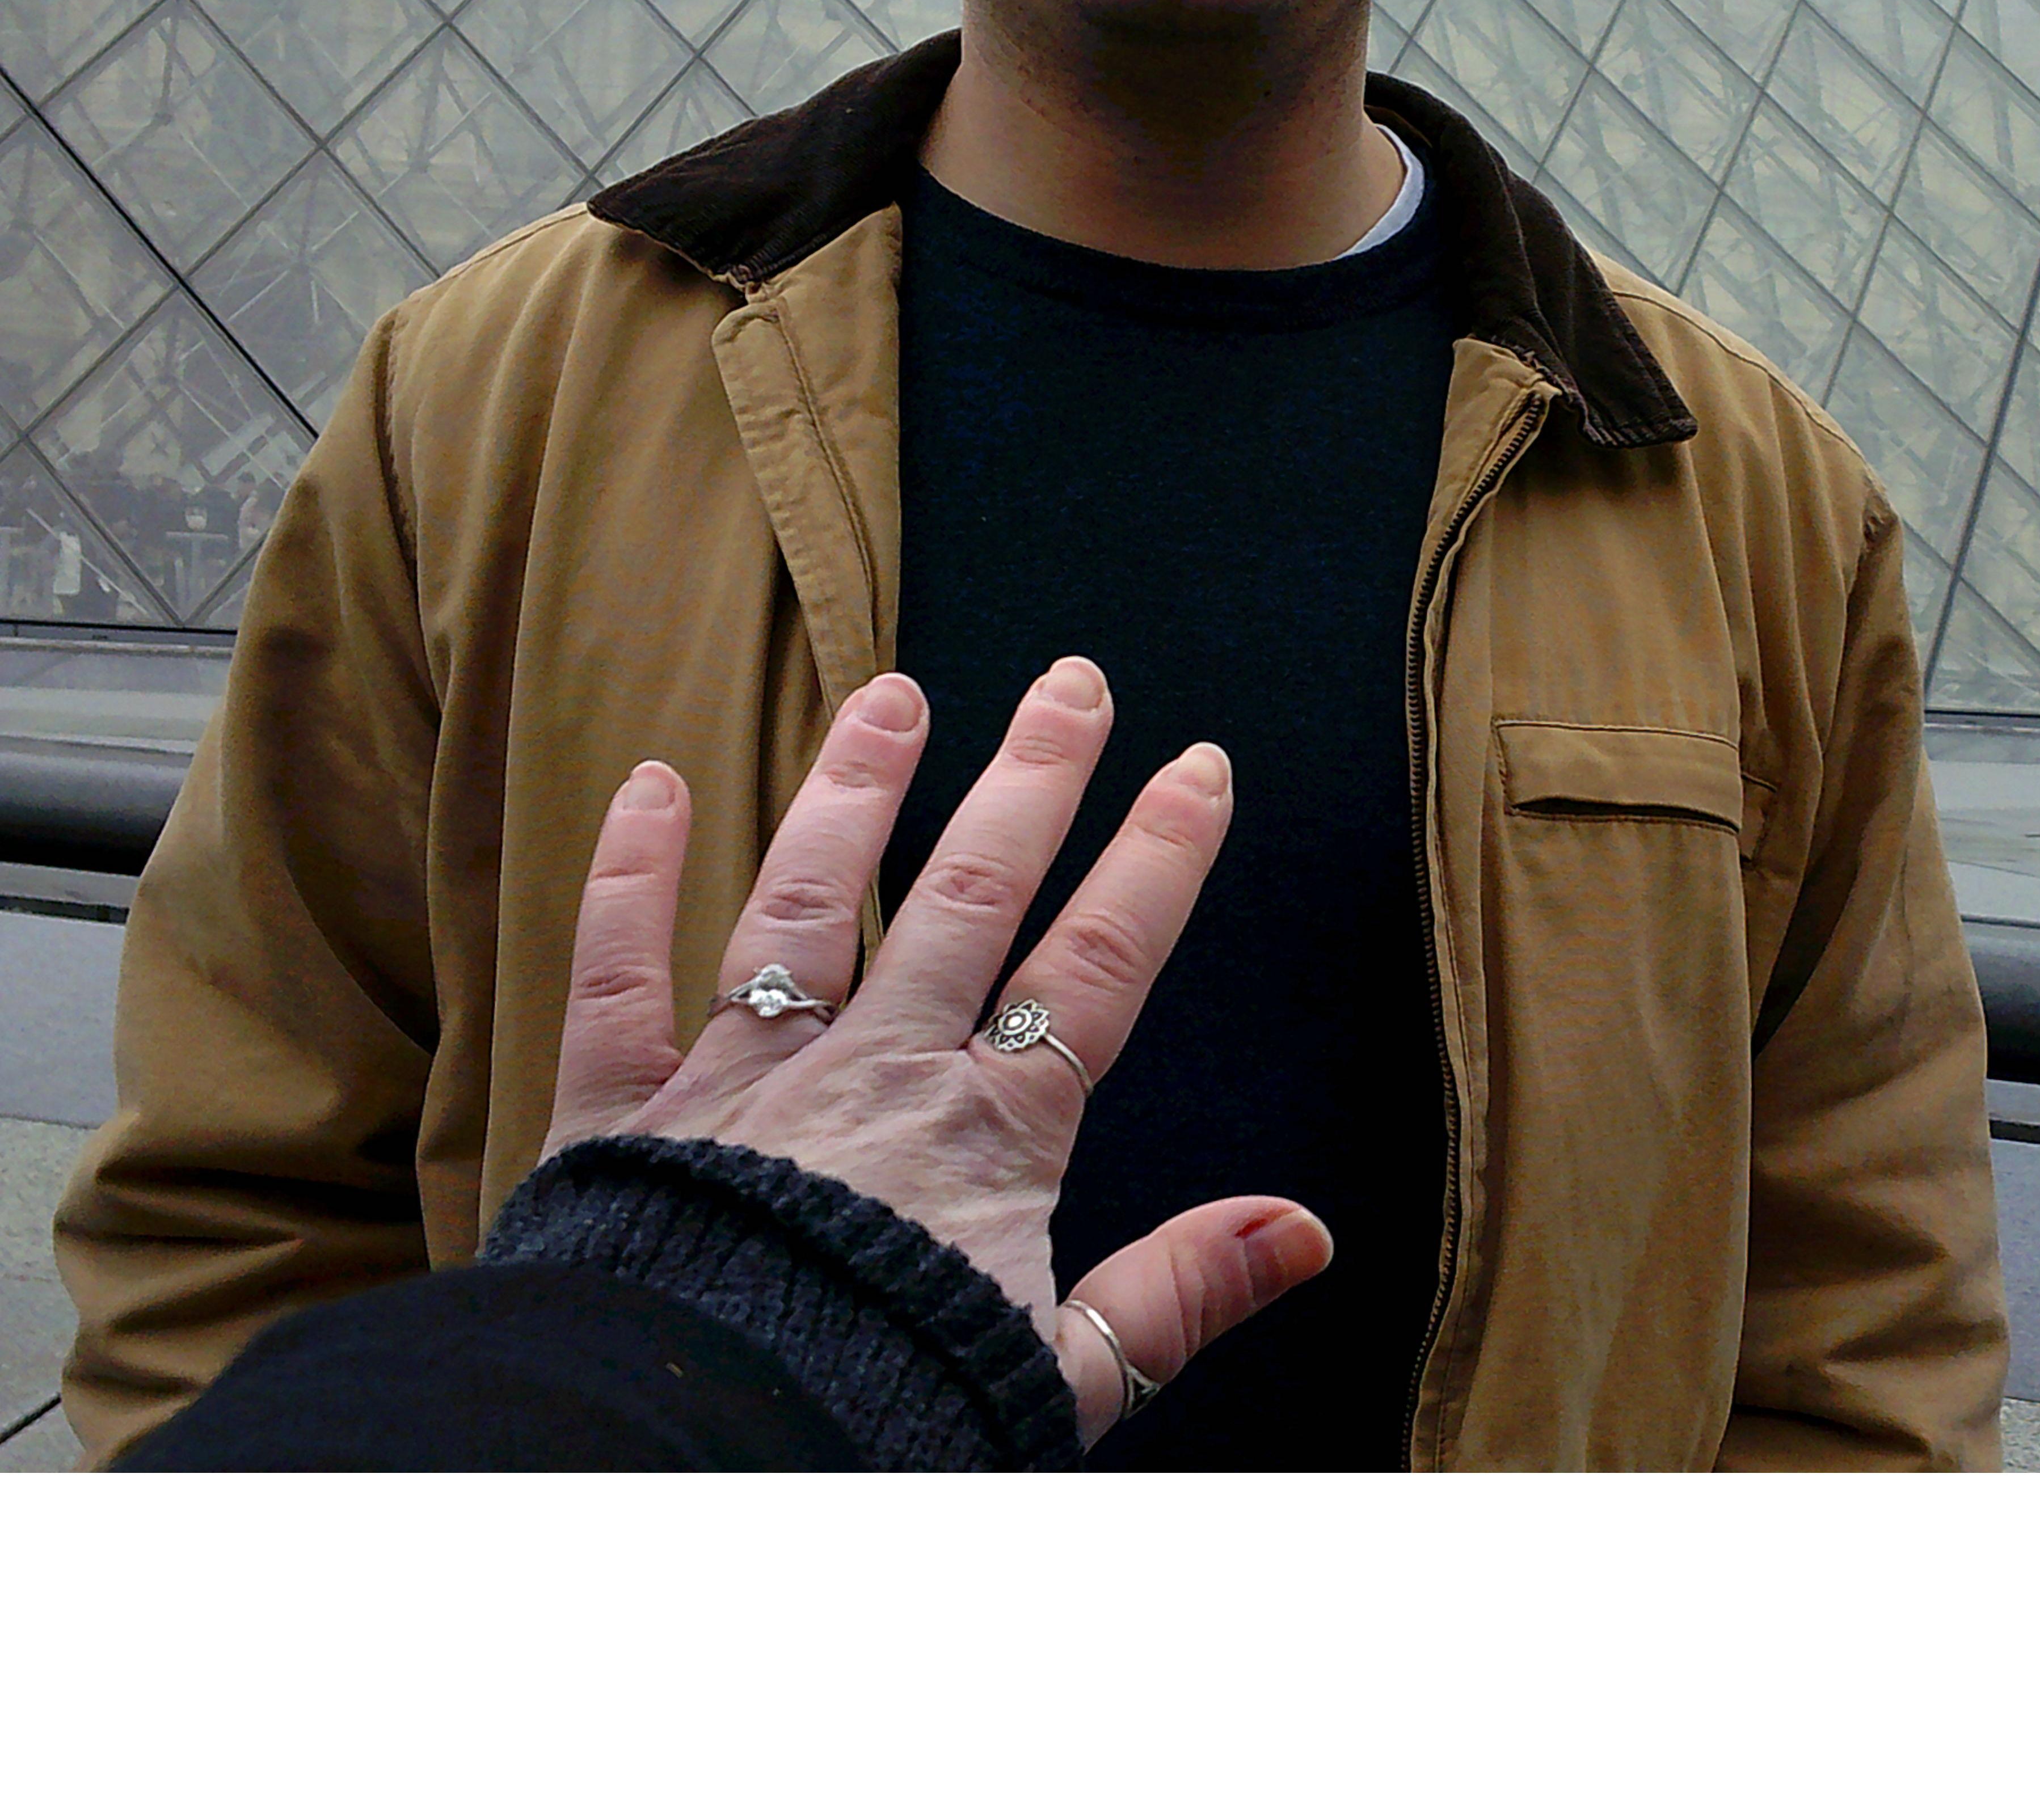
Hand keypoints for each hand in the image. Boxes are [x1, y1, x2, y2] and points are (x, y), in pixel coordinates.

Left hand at [542, 657, 1332, 1444]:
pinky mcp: (620, 1116)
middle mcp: (871, 1075)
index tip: (1197, 767)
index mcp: (983, 1136)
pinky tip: (652, 784)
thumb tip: (1308, 1230)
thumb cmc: (876, 1428)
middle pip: (967, 898)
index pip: (1096, 968)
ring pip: (805, 905)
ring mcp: (741, 1084)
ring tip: (894, 695)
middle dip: (1029, 780)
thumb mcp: (1058, 1382)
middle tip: (1071, 682)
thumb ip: (1177, 1295)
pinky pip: (619, 977)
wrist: (691, 1468)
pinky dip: (632, 879)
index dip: (1155, 863)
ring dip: (852, 791)